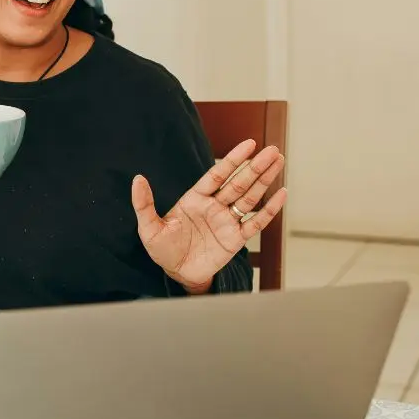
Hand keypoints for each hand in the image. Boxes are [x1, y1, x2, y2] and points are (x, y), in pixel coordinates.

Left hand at [132, 140, 287, 293]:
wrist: (176, 275)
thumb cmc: (163, 250)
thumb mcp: (149, 227)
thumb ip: (144, 204)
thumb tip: (137, 179)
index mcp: (195, 199)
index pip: (217, 174)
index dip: (233, 159)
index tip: (249, 144)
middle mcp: (214, 206)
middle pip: (238, 182)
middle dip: (255, 166)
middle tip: (272, 150)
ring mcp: (227, 221)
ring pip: (250, 197)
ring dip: (264, 180)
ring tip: (278, 162)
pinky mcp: (236, 239)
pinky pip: (255, 223)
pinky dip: (269, 210)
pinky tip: (281, 194)